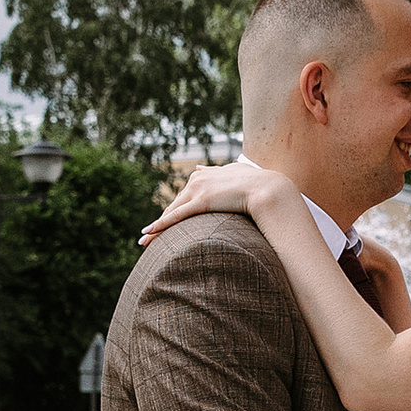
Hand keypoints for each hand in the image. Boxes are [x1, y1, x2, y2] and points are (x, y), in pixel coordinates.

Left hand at [141, 157, 281, 245]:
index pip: (184, 197)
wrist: (266, 188)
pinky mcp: (201, 201)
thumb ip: (218, 171)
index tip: (166, 223)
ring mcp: (197, 189)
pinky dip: (160, 226)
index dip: (175, 212)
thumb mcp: (233, 172)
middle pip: (174, 205)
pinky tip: (148, 233)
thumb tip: (202, 167)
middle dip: (161, 222)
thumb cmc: (255, 184)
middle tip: (149, 238)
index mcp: (203, 174)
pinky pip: (176, 216)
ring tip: (144, 242)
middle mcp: (196, 179)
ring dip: (156, 229)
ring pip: (171, 212)